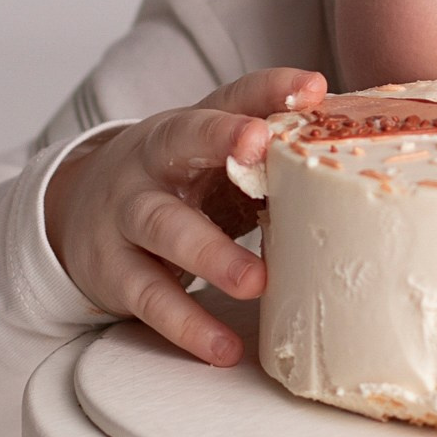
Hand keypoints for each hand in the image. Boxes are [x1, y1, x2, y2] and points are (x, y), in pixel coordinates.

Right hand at [43, 70, 326, 368]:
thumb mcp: (213, 162)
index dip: (270, 89)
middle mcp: (152, 160)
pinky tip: (224, 347)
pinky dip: (188, 325)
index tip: (311, 89)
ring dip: (211, 254)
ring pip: (163, 226)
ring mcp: (125, 213)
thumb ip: (271, 159)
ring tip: (255, 283)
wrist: (76, 215)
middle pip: (180, 139)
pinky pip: (150, 297)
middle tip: (260, 148)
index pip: (232, 95)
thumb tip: (360, 162)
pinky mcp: (112, 269)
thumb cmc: (174, 186)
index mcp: (189, 127)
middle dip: (218, 140)